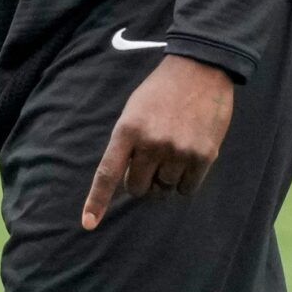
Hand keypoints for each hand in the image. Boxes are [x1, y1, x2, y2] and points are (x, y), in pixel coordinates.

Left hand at [81, 54, 233, 229]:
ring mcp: (178, 150)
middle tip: (152, 162)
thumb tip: (130, 181)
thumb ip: (129, 142)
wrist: (201, 67)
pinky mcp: (202, 155)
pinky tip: (189, 159)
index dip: (97, 201)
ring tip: (174, 151)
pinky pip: (187, 188)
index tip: (89, 223)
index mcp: (128, 129)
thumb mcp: (134, 109)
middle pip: (138, 188)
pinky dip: (185, 182)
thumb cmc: (163, 90)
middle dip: (142, 181)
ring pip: (164, 189)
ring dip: (166, 179)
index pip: (108, 173)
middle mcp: (151, 143)